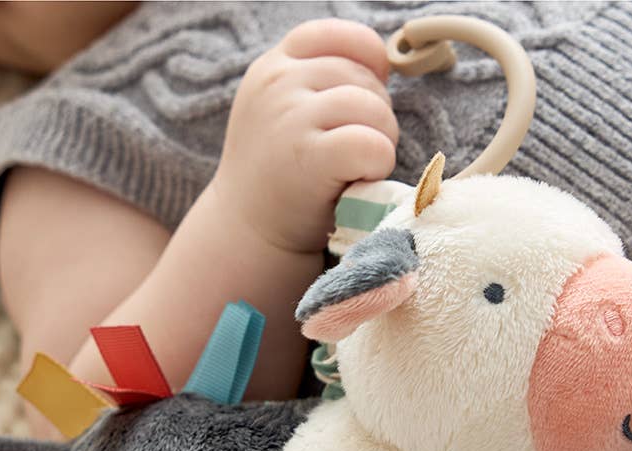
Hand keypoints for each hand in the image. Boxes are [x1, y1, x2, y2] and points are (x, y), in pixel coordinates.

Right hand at [213, 19, 398, 254]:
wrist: (247, 233)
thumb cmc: (279, 177)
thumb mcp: (282, 112)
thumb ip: (318, 82)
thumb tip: (384, 68)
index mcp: (273, 66)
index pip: (339, 36)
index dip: (368, 64)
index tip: (364, 100)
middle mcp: (278, 84)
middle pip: (363, 78)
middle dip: (376, 116)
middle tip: (355, 154)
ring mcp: (290, 118)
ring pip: (374, 109)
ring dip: (382, 141)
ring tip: (357, 168)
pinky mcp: (309, 157)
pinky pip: (372, 144)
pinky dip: (378, 164)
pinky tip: (359, 181)